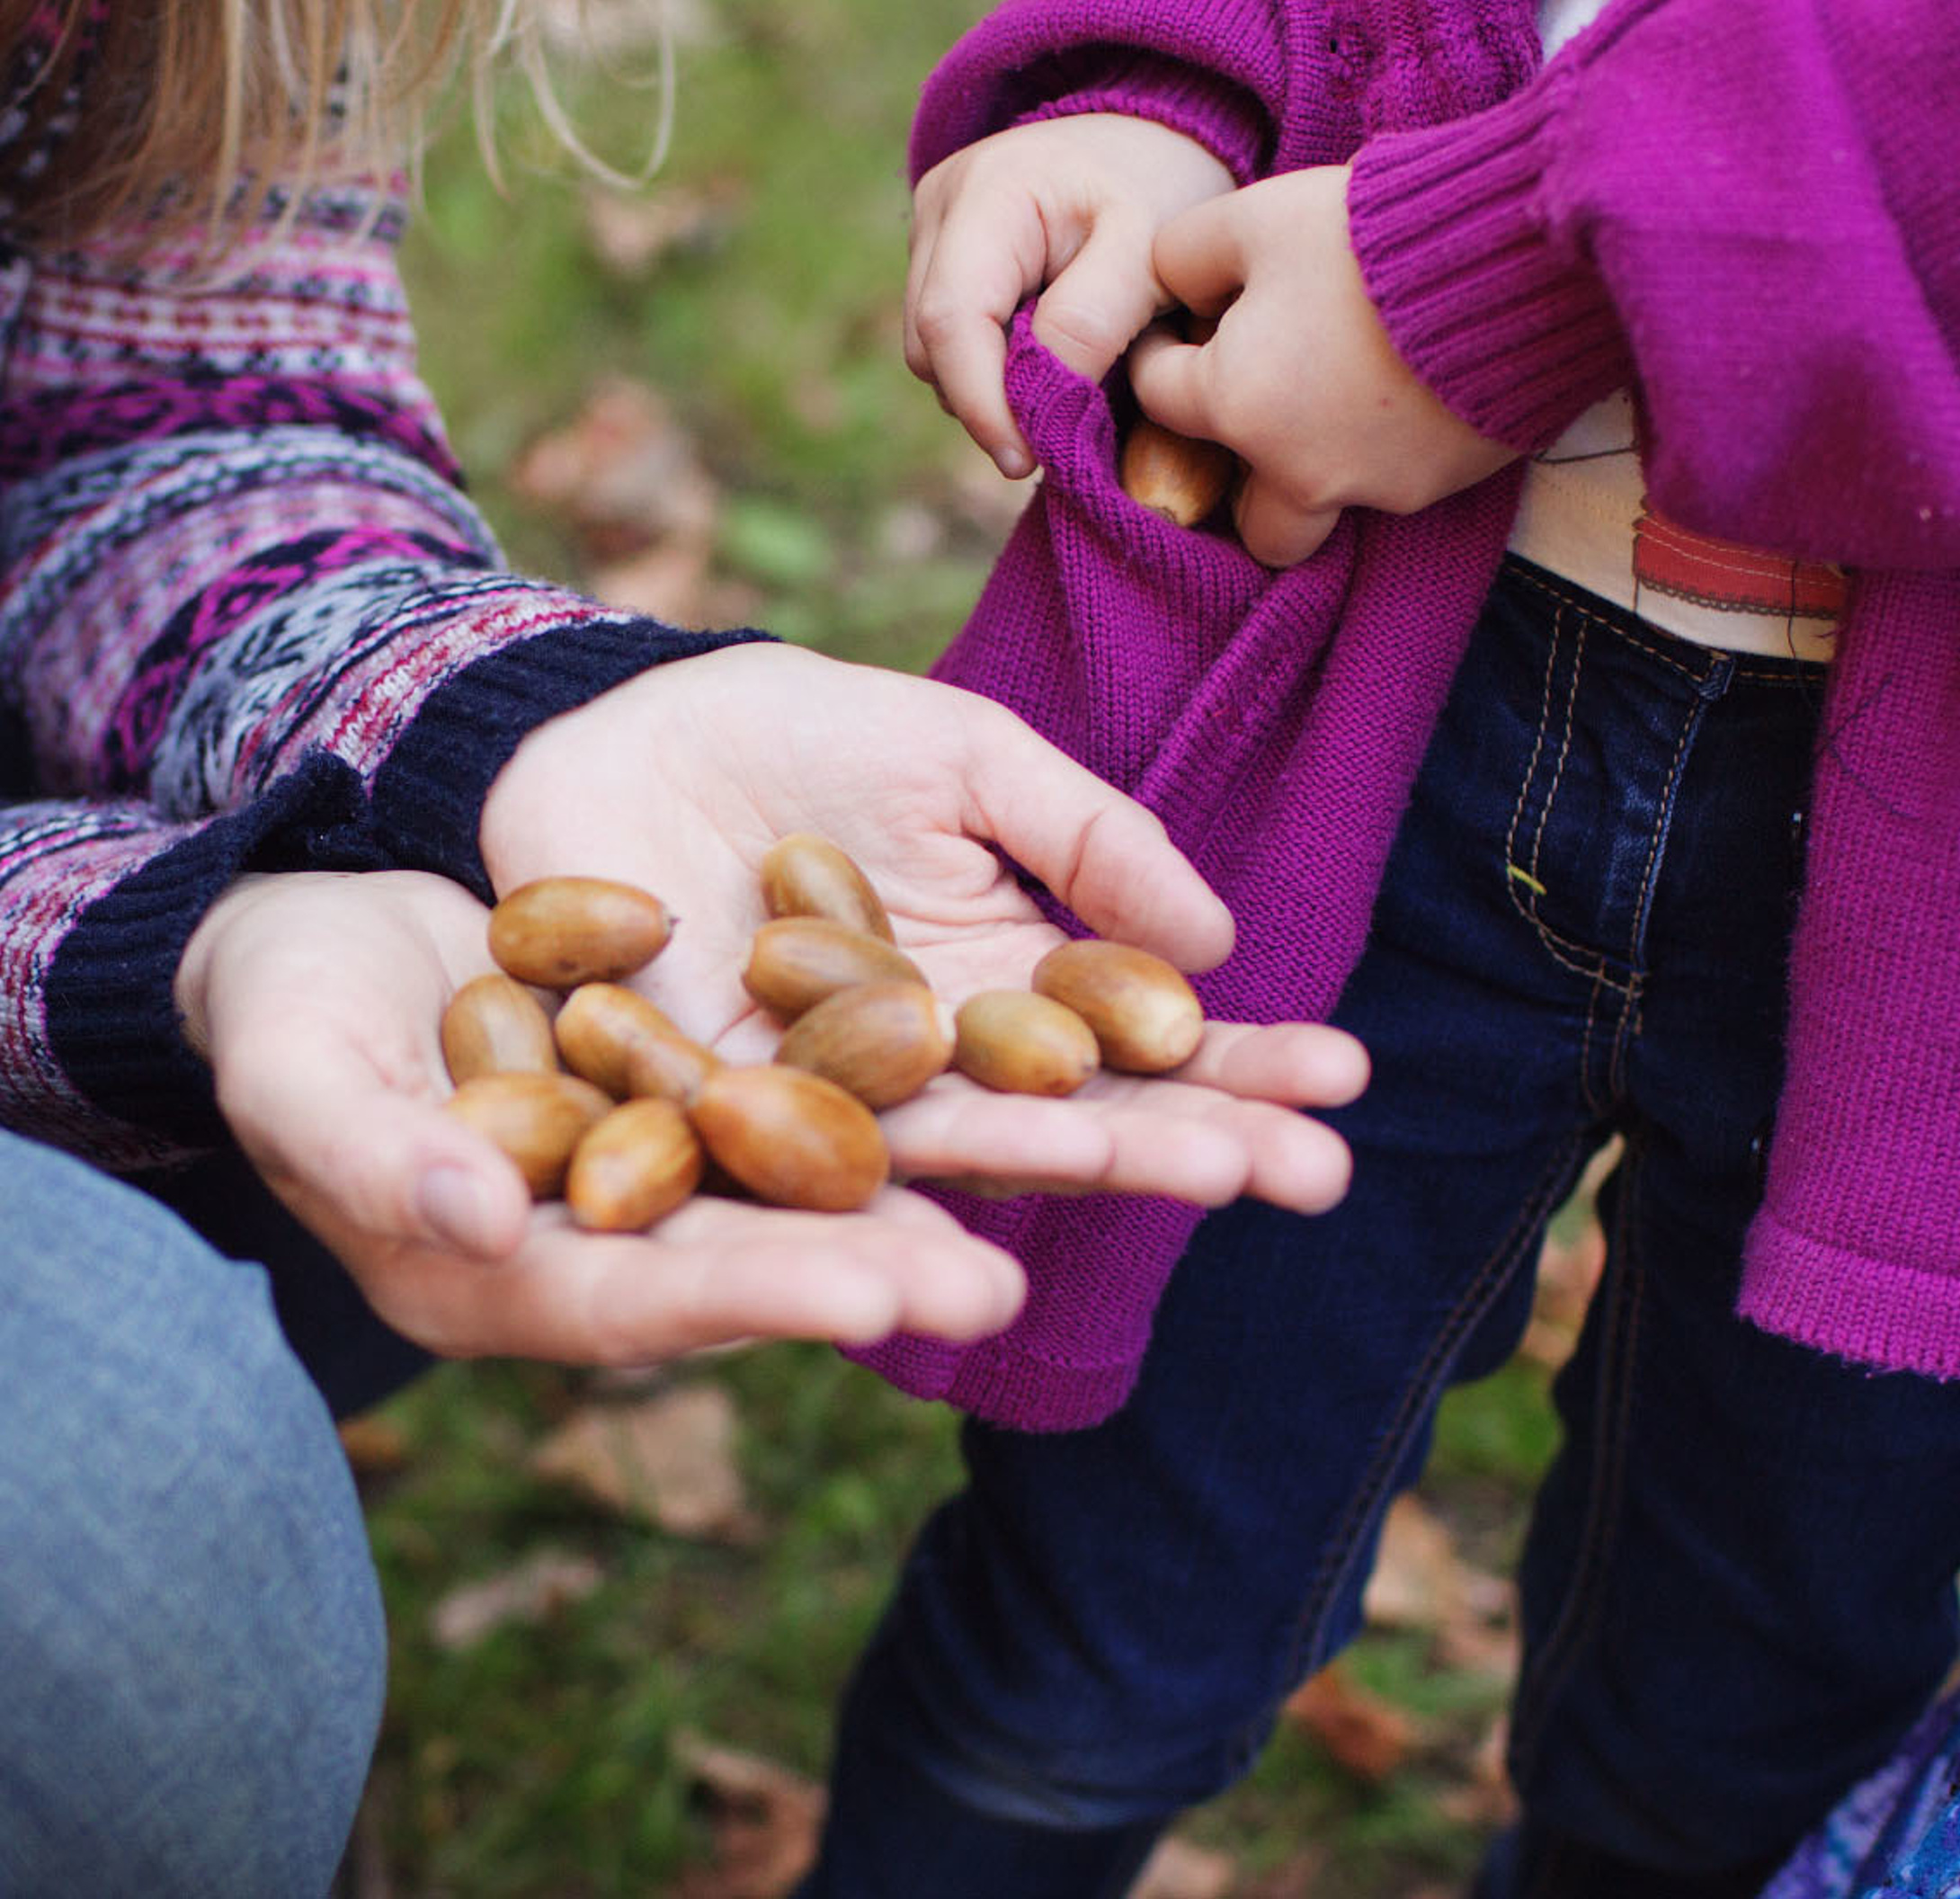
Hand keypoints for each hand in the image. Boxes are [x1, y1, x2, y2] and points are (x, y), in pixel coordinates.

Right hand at [177, 869, 1029, 1361]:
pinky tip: (1016, 1063)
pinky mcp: (712, 1081)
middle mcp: (612, 1240)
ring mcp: (672, 1163)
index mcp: (506, 1275)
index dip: (762, 1299)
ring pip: (821, 1178)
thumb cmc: (282, 1008)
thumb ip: (370, 1151)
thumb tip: (477, 1222)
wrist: (326, 925)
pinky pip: (828, 1086)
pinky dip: (919, 1081)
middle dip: (886, 1269)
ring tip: (1063, 1179)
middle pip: (763, 1262)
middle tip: (1010, 1281)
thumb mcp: (297, 1069)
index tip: (879, 1298)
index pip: (647, 1302)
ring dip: (942, 1182)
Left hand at [480, 642, 1365, 1208]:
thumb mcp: (965, 755)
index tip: (1345, 1080)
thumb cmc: (803, 732)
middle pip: (1076, 1117)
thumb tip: (1214, 943)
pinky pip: (799, 1158)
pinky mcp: (714, 1113)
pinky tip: (969, 1231)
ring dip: (1079, 1172)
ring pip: (963, 1152)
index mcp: (1002, 979)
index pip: (1139, 1038)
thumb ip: (1083, 837)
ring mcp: (831, 1098)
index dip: (1241, 1061)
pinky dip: (878, 1196)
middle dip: (1197, 1139)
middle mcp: (934, 1062)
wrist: (614, 729)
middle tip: (1321, 1175)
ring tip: (1195, 1182)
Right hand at [904, 113, 1235, 475]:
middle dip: (986, 402)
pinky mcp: (938, 256)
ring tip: (1063, 380)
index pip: (951, 319)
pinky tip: (1043, 357)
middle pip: (930, 343)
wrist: (1150, 139)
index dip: (980, 402)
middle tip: (1060, 432)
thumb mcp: (1149, 252)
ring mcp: (930, 230)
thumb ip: (1094, 321)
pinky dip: (990, 366)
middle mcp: (940, 205)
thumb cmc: (1159, 190)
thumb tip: (1036, 396)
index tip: (1025, 461)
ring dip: (988, 386)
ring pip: (931, 351)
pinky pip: (948, 339)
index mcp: (990, 192)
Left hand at [1140, 163, 1516, 565]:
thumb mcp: (1256, 217)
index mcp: (1237, 406)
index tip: (1183, 325)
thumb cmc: (1372, 236)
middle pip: (1246, 517)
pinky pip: (1394, 484)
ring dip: (1315, 473)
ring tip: (1336, 399)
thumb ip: (1186, 256)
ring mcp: (1377, 487)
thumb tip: (1179, 288)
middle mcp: (1298, 471)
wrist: (1518, 261)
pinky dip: (1386, 448)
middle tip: (1261, 404)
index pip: (1158, 397)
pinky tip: (1404, 385)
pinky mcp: (1445, 483)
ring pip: (1322, 511)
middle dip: (1243, 474)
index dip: (1162, 351)